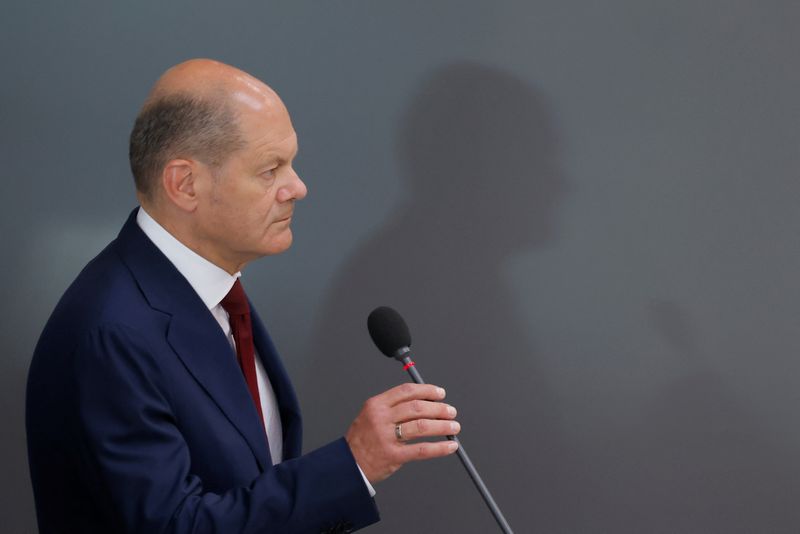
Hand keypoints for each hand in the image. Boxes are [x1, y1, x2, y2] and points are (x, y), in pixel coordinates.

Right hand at [345, 383, 460, 483]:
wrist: (348, 465)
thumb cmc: (362, 440)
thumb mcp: (371, 415)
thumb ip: (393, 407)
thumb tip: (425, 402)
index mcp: (376, 404)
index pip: (406, 391)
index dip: (427, 390)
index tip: (440, 393)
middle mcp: (381, 418)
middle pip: (417, 407)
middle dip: (439, 408)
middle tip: (450, 411)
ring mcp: (386, 437)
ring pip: (422, 426)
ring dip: (442, 426)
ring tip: (453, 427)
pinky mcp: (393, 456)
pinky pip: (421, 450)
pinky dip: (439, 448)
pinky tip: (450, 446)